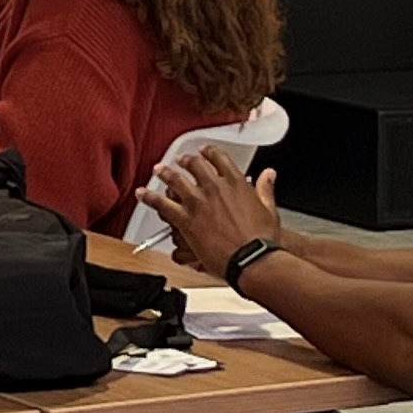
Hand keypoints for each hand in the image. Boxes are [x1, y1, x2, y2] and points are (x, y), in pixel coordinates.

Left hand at [152, 150, 274, 271]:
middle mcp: (214, 188)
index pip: (219, 158)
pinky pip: (163, 205)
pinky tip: (143, 194)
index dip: (209, 153)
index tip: (204, 153)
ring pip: (176, 180)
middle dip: (186, 161)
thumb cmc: (262, 240)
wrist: (251, 259)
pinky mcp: (186, 220)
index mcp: (236, 183)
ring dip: (165, 173)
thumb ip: (266, 188)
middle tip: (180, 160)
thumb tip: (269, 174)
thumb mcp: (269, 209)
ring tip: (159, 170)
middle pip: (195, 166)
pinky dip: (150, 198)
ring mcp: (198, 203)